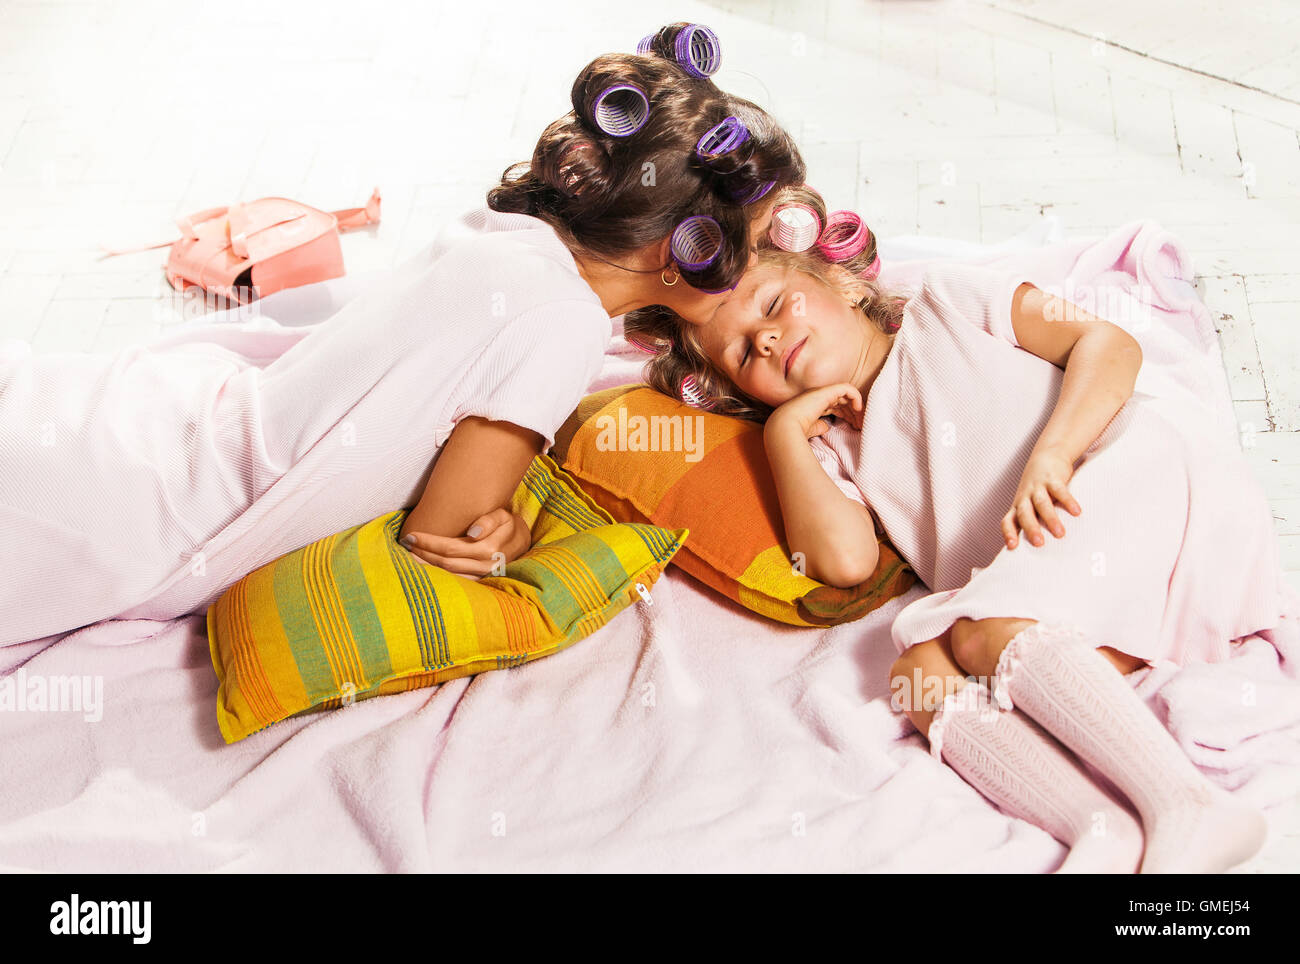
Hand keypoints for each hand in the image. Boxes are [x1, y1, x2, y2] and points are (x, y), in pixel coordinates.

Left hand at [400, 507, 532, 577]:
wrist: (524, 542)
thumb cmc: (508, 526)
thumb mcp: (503, 516)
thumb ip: (489, 521)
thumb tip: (472, 533)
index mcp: (490, 548)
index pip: (450, 547)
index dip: (429, 543)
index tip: (411, 536)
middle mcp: (486, 566)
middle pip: (446, 563)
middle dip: (423, 554)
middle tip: (405, 545)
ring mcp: (484, 577)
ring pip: (450, 575)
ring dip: (428, 567)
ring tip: (410, 557)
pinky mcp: (482, 583)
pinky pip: (458, 583)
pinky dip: (440, 577)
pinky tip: (426, 569)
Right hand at [766, 382, 863, 441]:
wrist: (785, 426)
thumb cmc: (794, 431)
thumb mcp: (810, 429)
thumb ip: (819, 426)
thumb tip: (826, 427)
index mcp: (813, 404)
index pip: (834, 405)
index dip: (845, 414)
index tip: (853, 426)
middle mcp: (818, 396)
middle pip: (841, 400)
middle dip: (852, 412)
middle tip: (861, 424)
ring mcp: (822, 392)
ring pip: (846, 394)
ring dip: (856, 406)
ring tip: (862, 419)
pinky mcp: (827, 391)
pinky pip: (847, 389)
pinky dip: (855, 396)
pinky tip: (858, 409)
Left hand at [1002, 449, 1081, 549]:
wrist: (1046, 455)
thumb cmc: (1038, 487)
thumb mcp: (1031, 503)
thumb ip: (1034, 520)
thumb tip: (1040, 548)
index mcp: (1018, 506)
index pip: (1008, 521)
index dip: (1008, 533)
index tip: (1011, 547)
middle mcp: (1025, 497)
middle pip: (1024, 513)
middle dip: (1031, 528)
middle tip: (1039, 543)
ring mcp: (1038, 487)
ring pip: (1041, 503)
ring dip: (1050, 519)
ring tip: (1060, 534)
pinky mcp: (1052, 478)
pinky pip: (1059, 490)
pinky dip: (1067, 501)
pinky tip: (1076, 512)